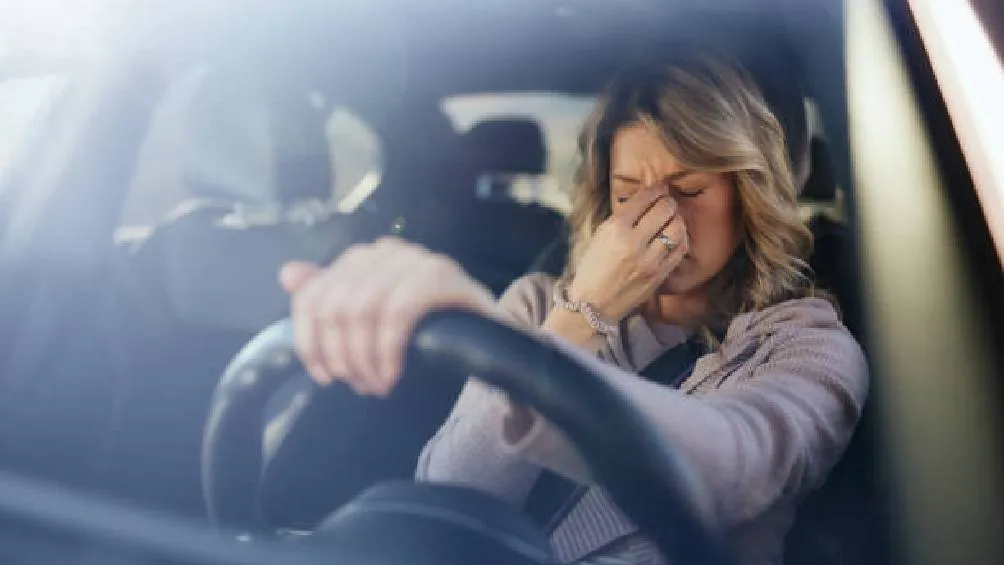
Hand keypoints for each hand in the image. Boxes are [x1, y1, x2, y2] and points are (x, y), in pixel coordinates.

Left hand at [280, 237, 495, 396]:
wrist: (488, 335)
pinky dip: (388, 351)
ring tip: (377, 384)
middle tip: (359, 385)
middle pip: (334, 308)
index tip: (323, 377)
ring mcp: (416, 258)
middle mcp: (386, 250)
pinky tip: (393, 373)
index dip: (309, 342)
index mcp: (363, 258)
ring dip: (364, 360)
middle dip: (342, 357)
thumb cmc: (426, 330)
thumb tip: (288, 274)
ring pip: (361, 311)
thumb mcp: (372, 319)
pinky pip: (397, 315)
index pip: (312, 297)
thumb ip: (331, 298)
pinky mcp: (442, 274)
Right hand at [568, 183, 688, 321]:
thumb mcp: (600, 237)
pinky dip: (680, 239)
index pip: (644, 199)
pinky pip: (680, 250)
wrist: (593, 305)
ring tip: (672, 220)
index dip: (656, 189)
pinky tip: (674, 238)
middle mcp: (633, 243)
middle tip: (668, 202)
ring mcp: (649, 260)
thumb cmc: (592, 269)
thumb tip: (645, 201)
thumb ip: (622, 219)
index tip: (660, 188)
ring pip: (677, 228)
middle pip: (665, 210)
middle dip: (669, 202)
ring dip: (677, 220)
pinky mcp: (659, 275)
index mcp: (615, 229)